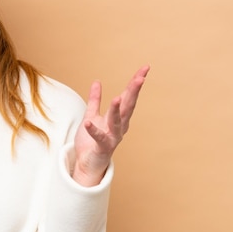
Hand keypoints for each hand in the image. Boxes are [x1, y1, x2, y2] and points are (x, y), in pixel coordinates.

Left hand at [72, 65, 149, 186]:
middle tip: (140, 78)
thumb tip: (96, 82)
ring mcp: (113, 137)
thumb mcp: (92, 115)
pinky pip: (99, 138)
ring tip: (115, 98)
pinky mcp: (103, 147)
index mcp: (118, 117)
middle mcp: (119, 126)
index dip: (135, 82)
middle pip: (127, 106)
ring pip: (116, 122)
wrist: (87, 163)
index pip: (128, 96)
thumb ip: (94, 100)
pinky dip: (93, 130)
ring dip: (116, 110)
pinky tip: (88, 123)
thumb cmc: (92, 141)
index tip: (145, 68)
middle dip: (133, 92)